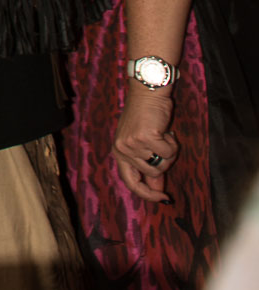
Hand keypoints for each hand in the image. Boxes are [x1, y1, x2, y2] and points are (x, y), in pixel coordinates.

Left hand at [113, 87, 177, 201]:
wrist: (148, 91)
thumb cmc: (146, 115)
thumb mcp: (141, 141)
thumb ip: (147, 165)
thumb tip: (158, 190)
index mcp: (118, 152)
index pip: (130, 183)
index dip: (147, 194)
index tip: (163, 198)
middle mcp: (122, 150)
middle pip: (152, 173)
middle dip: (164, 162)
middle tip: (164, 144)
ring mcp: (133, 144)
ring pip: (161, 164)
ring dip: (169, 152)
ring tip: (164, 135)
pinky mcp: (146, 137)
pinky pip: (168, 152)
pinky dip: (173, 143)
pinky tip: (167, 130)